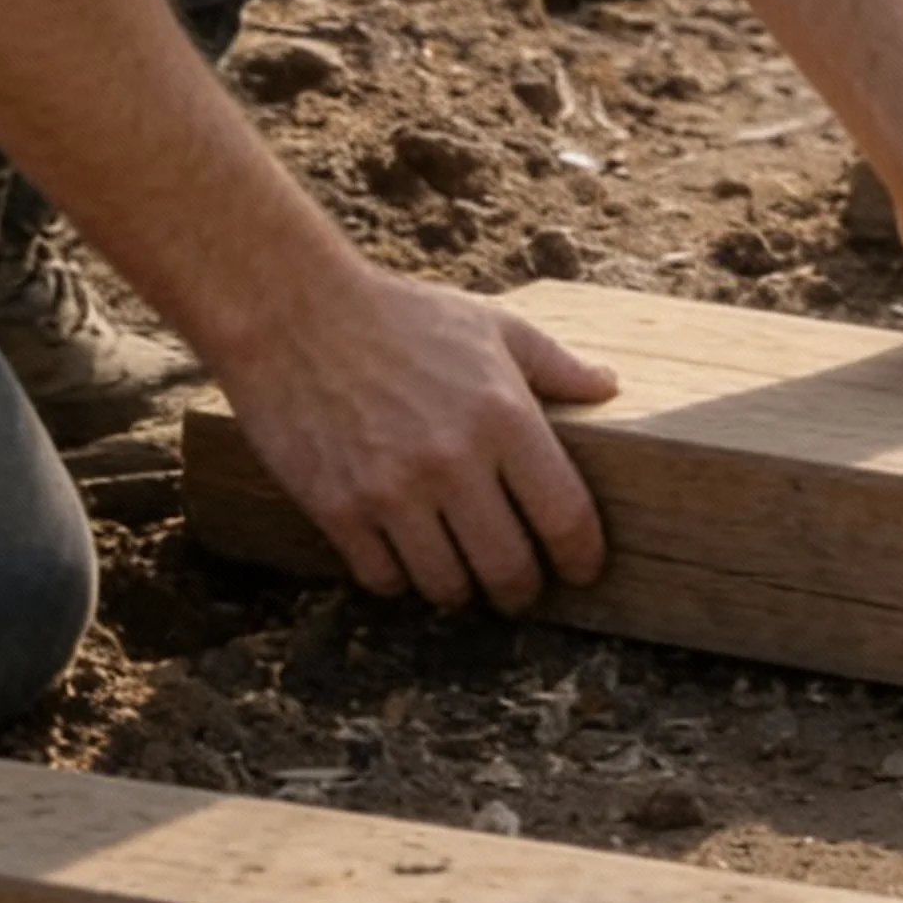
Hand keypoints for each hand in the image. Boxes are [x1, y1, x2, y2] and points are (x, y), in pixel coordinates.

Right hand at [216, 259, 617, 613]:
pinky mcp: (339, 509)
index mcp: (503, 416)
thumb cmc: (398, 316)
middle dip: (522, 590)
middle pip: (509, 570)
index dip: (583, 558)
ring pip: (447, 588)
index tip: (582, 568)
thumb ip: (555, 363)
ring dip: (461, 589)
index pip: (566, 517)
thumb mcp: (489, 325)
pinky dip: (399, 577)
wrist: (292, 312)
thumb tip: (609, 386)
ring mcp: (392, 491)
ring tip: (462, 572)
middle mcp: (453, 461)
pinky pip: (384, 580)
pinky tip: (404, 553)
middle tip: (520, 587)